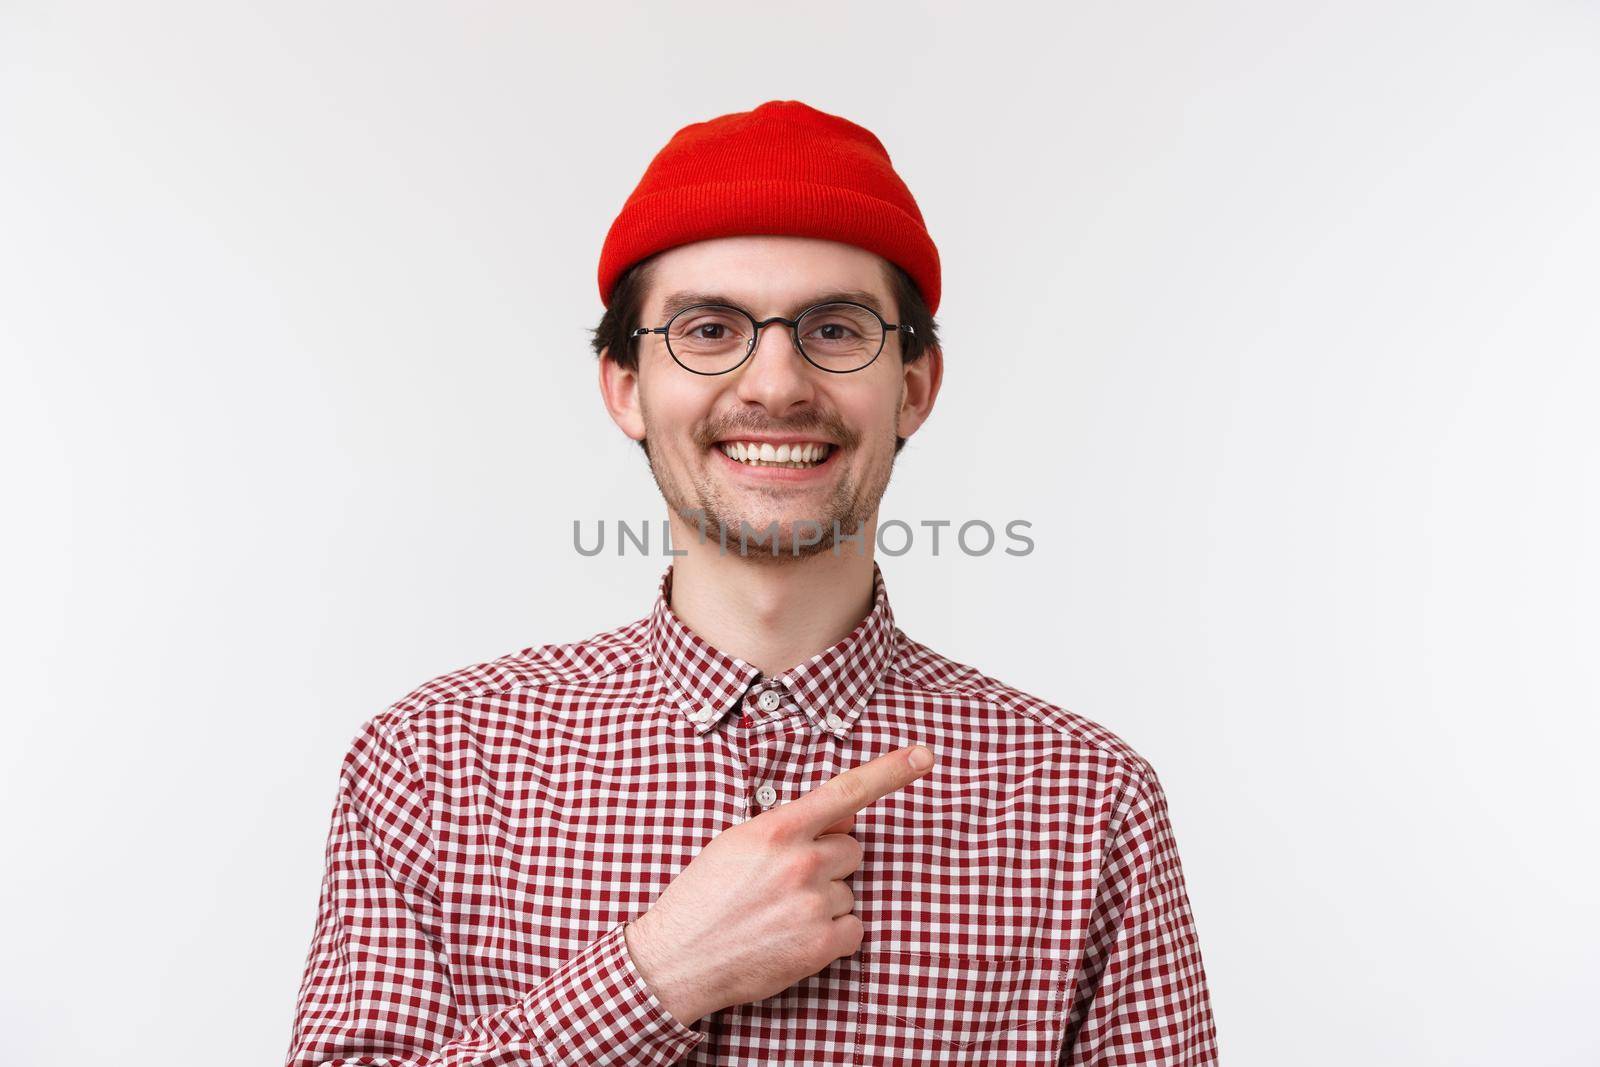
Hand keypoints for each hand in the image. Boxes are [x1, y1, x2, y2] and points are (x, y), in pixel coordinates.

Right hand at [624, 743, 935, 1025]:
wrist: (677, 960)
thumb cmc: (704, 898)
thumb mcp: (738, 843)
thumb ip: (791, 825)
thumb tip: (844, 815)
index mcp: (777, 830)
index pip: (844, 791)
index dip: (889, 770)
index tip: (924, 755)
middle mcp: (801, 862)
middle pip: (852, 849)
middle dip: (829, 862)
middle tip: (786, 883)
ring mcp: (813, 904)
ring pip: (849, 891)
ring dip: (825, 901)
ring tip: (779, 915)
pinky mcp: (821, 945)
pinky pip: (854, 928)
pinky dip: (833, 935)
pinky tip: (794, 938)